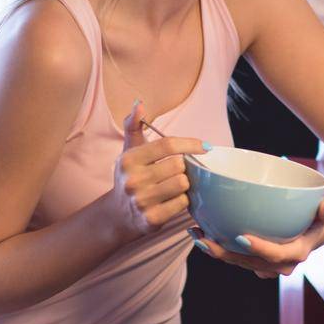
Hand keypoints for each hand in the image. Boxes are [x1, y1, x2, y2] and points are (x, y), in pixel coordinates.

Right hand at [109, 100, 208, 240]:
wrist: (119, 213)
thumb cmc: (130, 176)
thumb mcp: (129, 150)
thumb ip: (134, 125)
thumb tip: (139, 104)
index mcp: (129, 159)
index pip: (167, 144)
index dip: (190, 144)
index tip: (204, 146)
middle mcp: (133, 180)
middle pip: (178, 165)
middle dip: (183, 167)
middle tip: (178, 171)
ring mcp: (141, 201)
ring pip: (182, 184)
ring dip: (184, 184)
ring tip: (175, 185)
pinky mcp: (151, 219)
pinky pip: (182, 203)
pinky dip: (183, 201)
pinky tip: (173, 200)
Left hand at [188, 200, 323, 278]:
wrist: (316, 228)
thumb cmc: (318, 216)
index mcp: (296, 253)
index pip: (276, 255)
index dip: (259, 249)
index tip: (241, 237)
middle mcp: (279, 265)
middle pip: (249, 263)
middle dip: (225, 253)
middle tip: (204, 238)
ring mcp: (265, 265)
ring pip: (238, 262)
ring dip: (215, 251)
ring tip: (195, 233)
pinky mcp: (255, 260)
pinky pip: (234, 257)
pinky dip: (217, 247)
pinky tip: (200, 232)